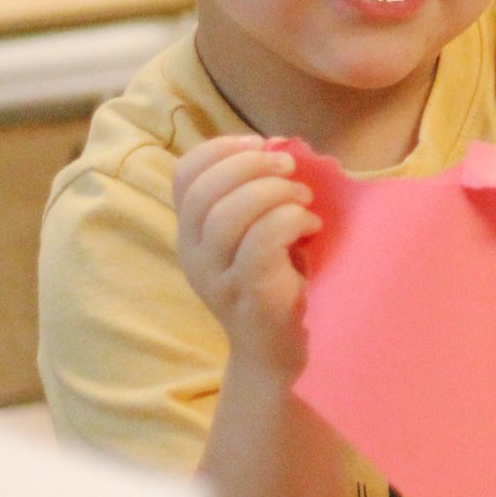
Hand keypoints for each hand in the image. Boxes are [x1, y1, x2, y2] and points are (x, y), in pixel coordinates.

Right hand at [174, 136, 320, 380]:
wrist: (277, 353)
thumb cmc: (276, 281)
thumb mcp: (257, 233)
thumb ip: (257, 194)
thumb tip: (282, 148)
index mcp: (193, 232)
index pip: (185, 175)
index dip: (221, 148)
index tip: (261, 143)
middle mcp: (195, 254)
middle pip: (205, 191)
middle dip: (251, 165)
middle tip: (289, 168)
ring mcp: (218, 278)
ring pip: (229, 215)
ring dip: (274, 193)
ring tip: (302, 200)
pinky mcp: (249, 296)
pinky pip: (260, 244)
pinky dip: (290, 221)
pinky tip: (310, 226)